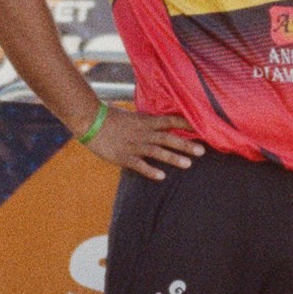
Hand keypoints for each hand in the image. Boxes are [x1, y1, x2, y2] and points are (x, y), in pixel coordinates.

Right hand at [88, 104, 202, 179]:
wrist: (90, 120)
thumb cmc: (111, 118)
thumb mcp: (133, 117)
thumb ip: (148, 122)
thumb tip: (162, 124)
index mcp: (146, 121)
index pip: (170, 120)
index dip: (186, 124)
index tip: (202, 127)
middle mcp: (143, 133)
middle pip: (168, 138)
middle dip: (185, 144)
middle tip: (202, 151)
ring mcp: (134, 145)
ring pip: (157, 152)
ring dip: (173, 158)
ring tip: (188, 164)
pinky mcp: (123, 156)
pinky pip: (139, 165)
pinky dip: (150, 170)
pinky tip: (161, 177)